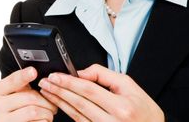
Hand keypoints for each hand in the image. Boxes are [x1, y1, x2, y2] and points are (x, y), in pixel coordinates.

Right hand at [0, 67, 57, 121]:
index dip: (24, 76)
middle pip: (29, 97)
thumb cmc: (10, 112)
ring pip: (33, 111)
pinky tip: (42, 121)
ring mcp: (2, 120)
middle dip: (46, 101)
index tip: (33, 71)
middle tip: (52, 105)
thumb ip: (19, 87)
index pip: (12, 81)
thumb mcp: (9, 96)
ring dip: (47, 113)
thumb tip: (34, 74)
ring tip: (48, 114)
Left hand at [38, 64, 163, 121]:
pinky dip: (68, 112)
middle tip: (45, 82)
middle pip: (79, 103)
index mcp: (122, 107)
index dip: (69, 82)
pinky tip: (59, 104)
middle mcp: (113, 121)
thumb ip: (103, 75)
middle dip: (59, 91)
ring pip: (76, 115)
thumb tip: (80, 72)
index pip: (89, 91)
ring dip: (59, 102)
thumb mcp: (129, 85)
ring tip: (47, 91)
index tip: (55, 76)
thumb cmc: (144, 110)